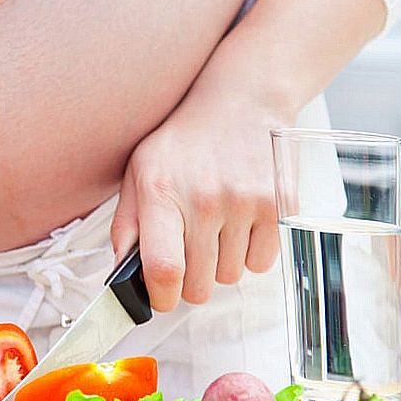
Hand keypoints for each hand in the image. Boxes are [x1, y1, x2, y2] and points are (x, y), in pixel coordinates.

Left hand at [110, 87, 291, 311]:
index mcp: (160, 191)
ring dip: (220, 265)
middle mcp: (203, 198)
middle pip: (199, 285)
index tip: (160, 297)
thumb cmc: (184, 141)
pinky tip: (239, 226)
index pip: (164, 269)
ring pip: (229, 277)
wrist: (241, 102)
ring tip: (215, 229)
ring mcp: (244, 202)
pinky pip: (261, 264)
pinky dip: (249, 255)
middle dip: (190, 281)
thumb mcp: (139, 171)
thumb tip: (122, 272)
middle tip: (189, 253)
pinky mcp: (278, 205)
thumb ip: (126, 225)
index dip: (161, 297)